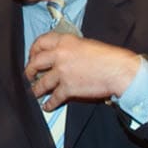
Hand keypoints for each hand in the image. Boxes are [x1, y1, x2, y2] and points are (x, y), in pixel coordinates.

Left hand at [25, 33, 140, 110]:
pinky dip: (49, 103)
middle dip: (29, 70)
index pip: (40, 41)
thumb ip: (69, 48)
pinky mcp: (68, 88)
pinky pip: (54, 97)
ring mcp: (62, 72)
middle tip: (28, 75)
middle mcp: (60, 55)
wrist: (119, 71)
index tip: (32, 56)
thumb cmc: (107, 57)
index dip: (33, 50)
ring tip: (34, 93)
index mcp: (65, 41)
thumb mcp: (85, 44)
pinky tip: (46, 106)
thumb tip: (58, 55)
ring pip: (41, 82)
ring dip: (36, 89)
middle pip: (35, 62)